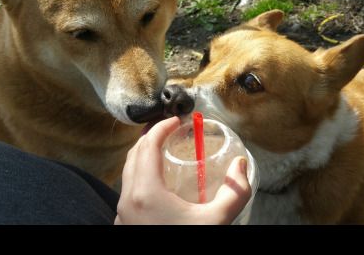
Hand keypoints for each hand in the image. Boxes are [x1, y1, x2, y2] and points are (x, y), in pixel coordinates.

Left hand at [115, 117, 251, 224]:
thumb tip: (241, 166)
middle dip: (151, 138)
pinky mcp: (125, 225)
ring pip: (128, 174)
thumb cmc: (190, 242)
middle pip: (133, 156)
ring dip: (143, 157)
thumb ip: (235, 191)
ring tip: (164, 152)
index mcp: (145, 193)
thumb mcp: (218, 221)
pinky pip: (128, 191)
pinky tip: (158, 184)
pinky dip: (140, 176)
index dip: (161, 128)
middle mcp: (127, 200)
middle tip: (170, 131)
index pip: (147, 146)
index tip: (176, 121)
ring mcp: (122, 215)